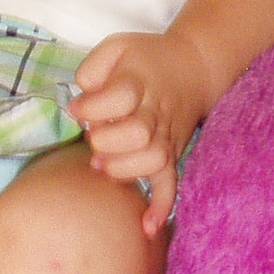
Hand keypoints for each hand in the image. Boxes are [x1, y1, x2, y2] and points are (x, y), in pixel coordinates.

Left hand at [68, 31, 215, 236]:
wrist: (194, 67)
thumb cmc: (147, 58)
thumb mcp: (117, 46)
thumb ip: (93, 66)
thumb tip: (83, 94)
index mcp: (138, 81)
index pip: (119, 96)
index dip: (92, 106)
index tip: (78, 108)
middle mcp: (154, 111)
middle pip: (136, 133)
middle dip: (107, 140)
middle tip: (94, 137)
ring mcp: (165, 135)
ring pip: (152, 160)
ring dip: (124, 169)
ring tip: (103, 166)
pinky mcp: (171, 154)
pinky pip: (170, 183)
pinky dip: (161, 206)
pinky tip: (148, 227)